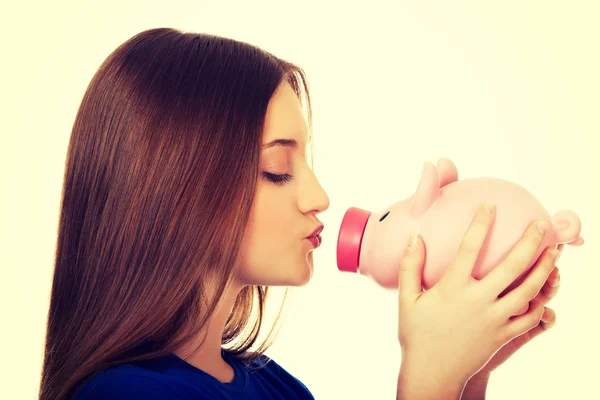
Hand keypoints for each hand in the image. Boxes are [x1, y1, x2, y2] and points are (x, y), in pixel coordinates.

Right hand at [396, 202, 558, 395]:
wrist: (432, 373)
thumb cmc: (416, 334)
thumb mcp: (407, 300)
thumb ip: (410, 267)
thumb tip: (415, 238)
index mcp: (452, 289)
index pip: (469, 249)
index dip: (481, 224)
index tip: (490, 205)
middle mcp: (477, 301)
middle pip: (511, 267)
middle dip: (529, 242)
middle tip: (541, 225)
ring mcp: (494, 319)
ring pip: (528, 290)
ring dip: (544, 269)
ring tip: (554, 252)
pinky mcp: (503, 335)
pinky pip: (529, 316)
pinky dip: (540, 301)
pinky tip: (545, 288)